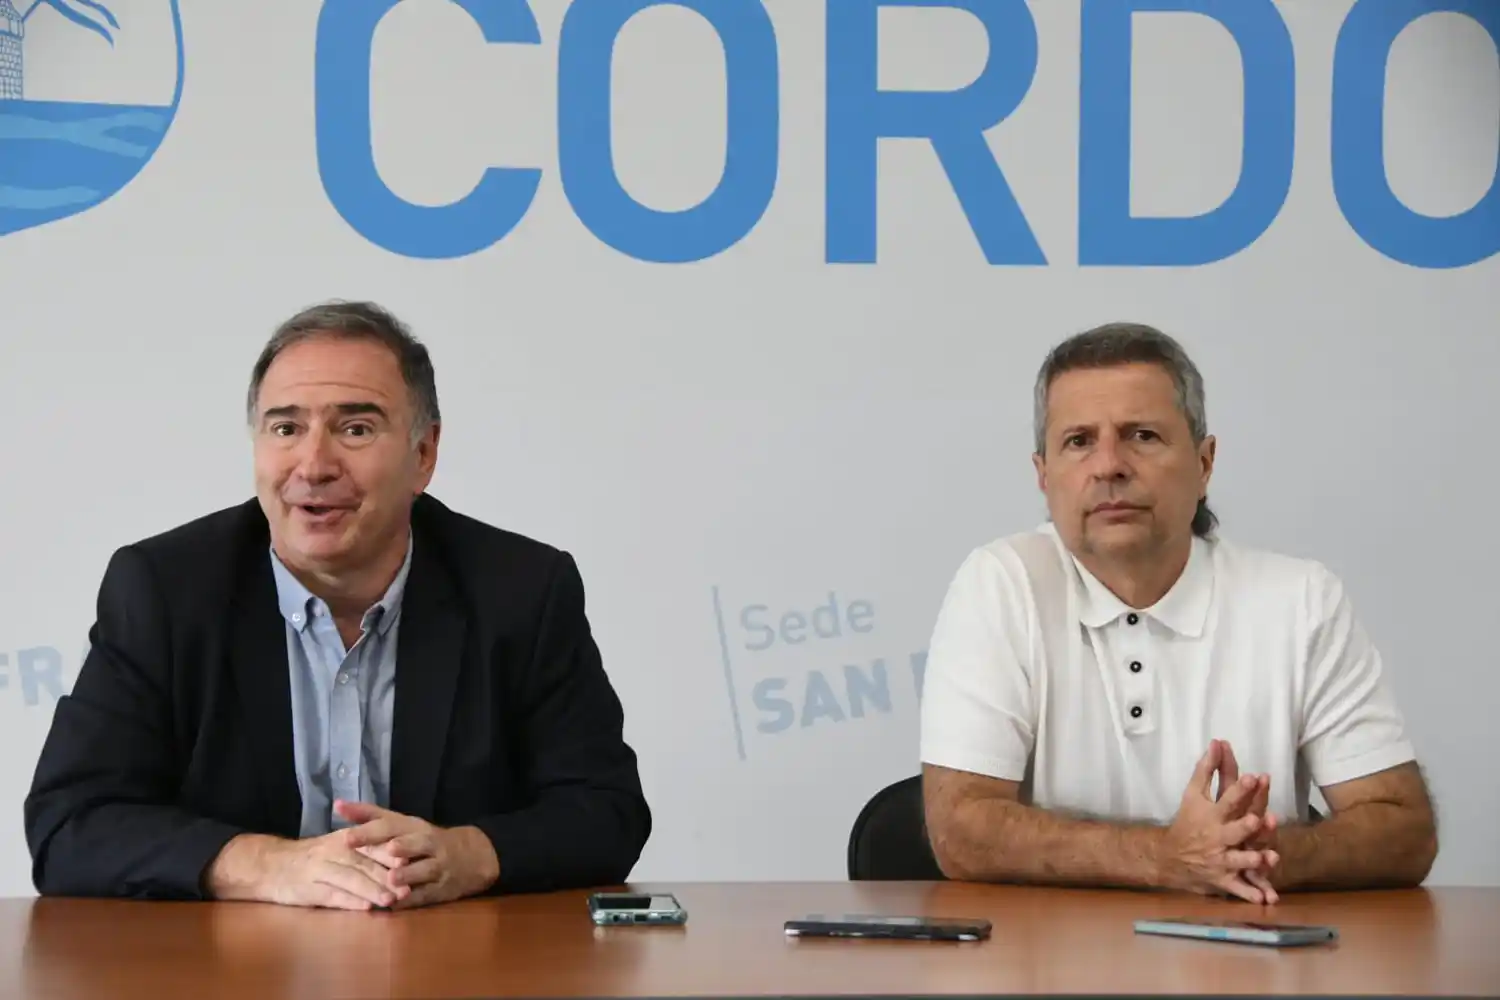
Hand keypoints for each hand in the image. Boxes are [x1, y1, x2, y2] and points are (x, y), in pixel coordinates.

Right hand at [208, 829, 412, 910]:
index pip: (372, 845)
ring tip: (391, 900)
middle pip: (364, 863)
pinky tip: (365, 909)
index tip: (413, 862)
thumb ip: (367, 851)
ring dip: (372, 891)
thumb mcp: (340, 846)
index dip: (392, 854)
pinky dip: (349, 902)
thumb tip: (402, 859)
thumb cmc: (314, 857)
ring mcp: (320, 871)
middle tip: (408, 888)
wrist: (271, 865)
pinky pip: (332, 896)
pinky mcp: (309, 890)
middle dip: (387, 876)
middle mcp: (333, 851)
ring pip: (350, 880)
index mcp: (345, 839)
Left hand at [336, 800, 499, 908]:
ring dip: (408, 875)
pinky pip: (426, 895)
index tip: (347, 838)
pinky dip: (412, 900)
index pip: (391, 825)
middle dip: (400, 847)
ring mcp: (437, 867)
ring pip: (423, 870)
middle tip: (385, 850)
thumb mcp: (401, 823)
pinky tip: (396, 905)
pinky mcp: (441, 889)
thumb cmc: (425, 839)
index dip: (370, 832)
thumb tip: (338, 804)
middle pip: (414, 844)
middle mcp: (427, 844)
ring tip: (392, 879)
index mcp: (413, 826)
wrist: (472, 856)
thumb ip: (369, 815)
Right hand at [1157, 741, 1278, 903]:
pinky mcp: (1223, 879)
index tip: (1253, 777)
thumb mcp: (1192, 794)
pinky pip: (1238, 888)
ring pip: (1238, 860)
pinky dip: (1249, 894)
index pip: (1227, 799)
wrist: (1170, 857)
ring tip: (1267, 857)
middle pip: (1233, 830)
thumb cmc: (1186, 821)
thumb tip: (1218, 741)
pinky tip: (1265, 899)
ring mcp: (1220, 859)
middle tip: (1259, 819)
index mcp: (1211, 815)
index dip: (1240, 789)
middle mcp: (1216, 837)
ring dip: (1252, 860)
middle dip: (1246, 826)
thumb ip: (1206, 769)